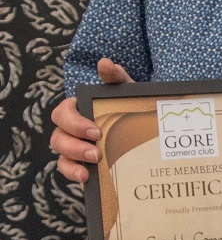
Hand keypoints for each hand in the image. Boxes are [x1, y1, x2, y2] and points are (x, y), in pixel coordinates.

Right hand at [50, 58, 131, 182]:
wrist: (145, 132)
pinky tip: (86, 176)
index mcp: (79, 110)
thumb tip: (105, 63)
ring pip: (61, 152)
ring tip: (95, 161)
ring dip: (74, 158)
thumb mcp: (127, 93)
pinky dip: (73, 173)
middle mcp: (72, 129)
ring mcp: (74, 147)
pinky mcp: (80, 163)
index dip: (74, 123)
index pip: (63, 113)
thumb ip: (116, 78)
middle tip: (97, 149)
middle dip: (75, 143)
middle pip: (58, 135)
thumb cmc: (130, 108)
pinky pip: (67, 169)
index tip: (95, 132)